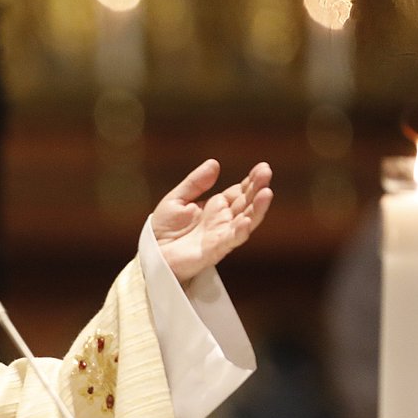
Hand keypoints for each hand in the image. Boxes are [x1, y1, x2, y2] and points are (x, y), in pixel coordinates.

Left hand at [151, 159, 273, 283]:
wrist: (150, 254)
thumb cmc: (163, 229)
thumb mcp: (176, 199)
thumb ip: (195, 183)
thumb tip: (214, 163)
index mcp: (216, 207)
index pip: (239, 192)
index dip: (251, 181)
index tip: (263, 167)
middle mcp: (223, 221)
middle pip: (246, 203)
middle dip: (257, 189)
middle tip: (267, 173)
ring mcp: (220, 236)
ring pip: (245, 221)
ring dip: (257, 209)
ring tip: (267, 194)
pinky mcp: (213, 251)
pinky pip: (229, 241)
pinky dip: (240, 232)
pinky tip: (247, 221)